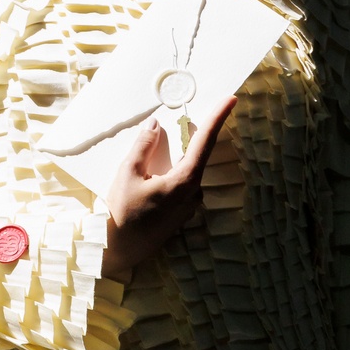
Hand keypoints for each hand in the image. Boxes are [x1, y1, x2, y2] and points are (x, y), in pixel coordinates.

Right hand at [101, 98, 236, 280]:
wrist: (118, 250)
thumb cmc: (122, 213)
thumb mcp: (128, 173)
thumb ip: (144, 146)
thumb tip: (155, 124)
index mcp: (184, 181)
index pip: (205, 142)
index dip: (217, 118)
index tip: (230, 99)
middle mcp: (193, 194)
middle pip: (198, 155)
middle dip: (194, 135)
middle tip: (194, 116)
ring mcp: (189, 207)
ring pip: (188, 171)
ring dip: (180, 157)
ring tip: (164, 150)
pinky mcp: (181, 215)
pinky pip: (183, 185)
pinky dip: (174, 173)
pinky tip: (155, 176)